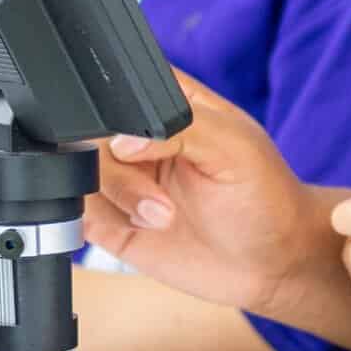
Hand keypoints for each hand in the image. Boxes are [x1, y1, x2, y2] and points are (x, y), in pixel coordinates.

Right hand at [84, 70, 330, 316]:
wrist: (272, 265)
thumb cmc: (266, 197)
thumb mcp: (235, 148)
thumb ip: (179, 130)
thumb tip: (121, 140)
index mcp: (169, 104)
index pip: (120, 85)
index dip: (114, 108)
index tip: (134, 142)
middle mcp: (140, 138)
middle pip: (89, 133)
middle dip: (119, 168)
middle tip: (161, 199)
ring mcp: (126, 179)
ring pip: (80, 173)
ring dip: (118, 199)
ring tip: (163, 218)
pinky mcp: (115, 221)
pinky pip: (78, 213)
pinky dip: (98, 222)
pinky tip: (137, 228)